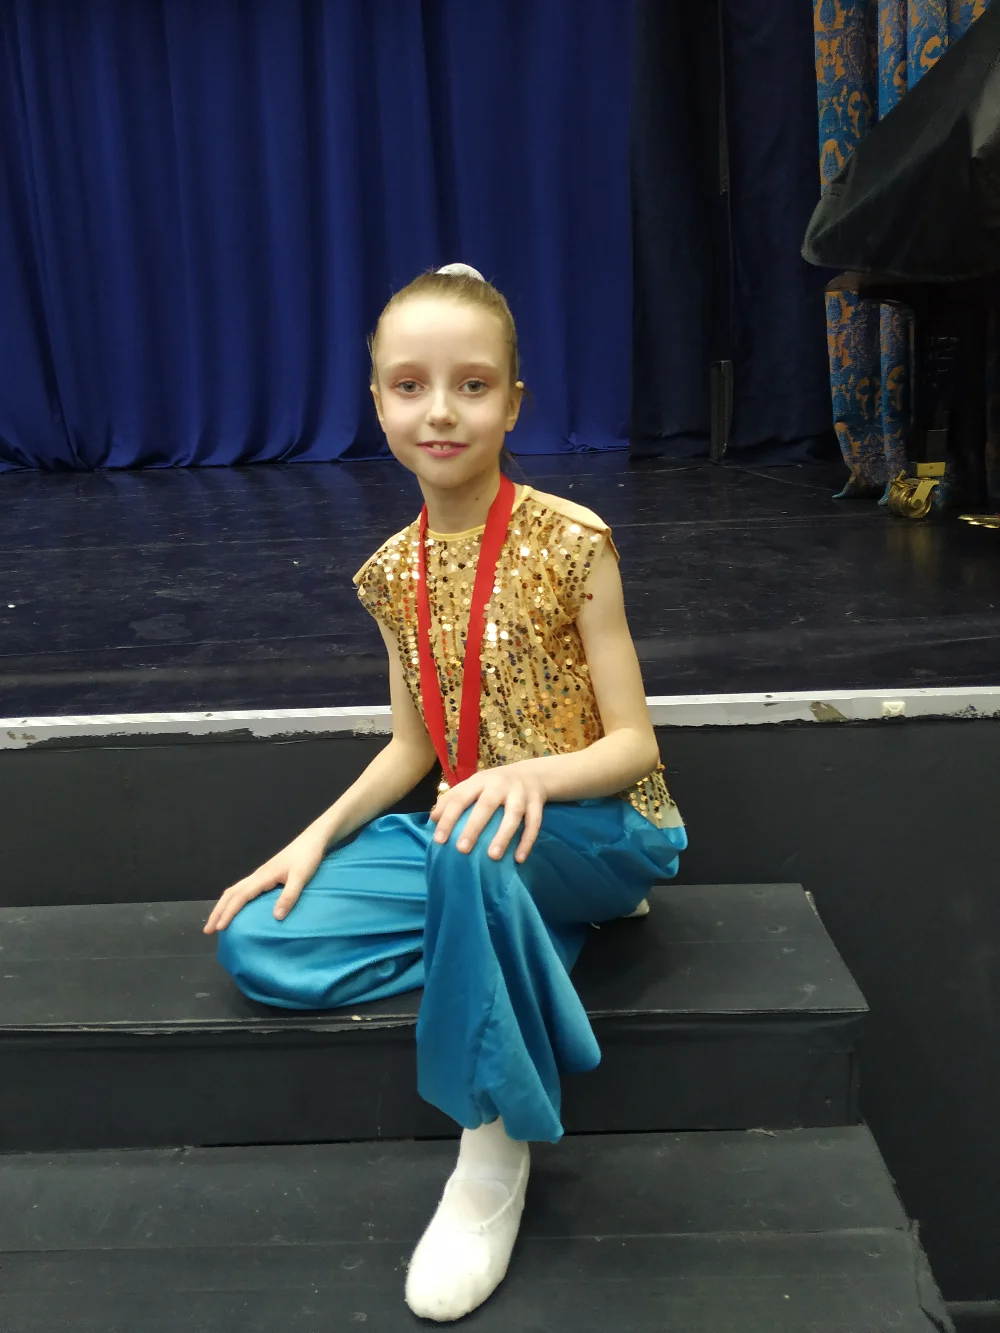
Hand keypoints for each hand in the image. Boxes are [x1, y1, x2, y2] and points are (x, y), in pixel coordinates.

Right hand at [203, 828, 328, 932]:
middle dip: (218, 911)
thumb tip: (275, 917)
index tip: (219, 928)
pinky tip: (237, 908)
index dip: (228, 913)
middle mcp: (257, 876)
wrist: (313, 840)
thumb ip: (289, 896)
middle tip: (207, 930)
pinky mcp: (266, 876)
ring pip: (235, 891)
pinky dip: (234, 900)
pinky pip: (243, 890)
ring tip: (217, 922)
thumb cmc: (308, 857)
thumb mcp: (301, 878)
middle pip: (231, 894)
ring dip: (224, 906)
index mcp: (262, 877)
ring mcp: (261, 875)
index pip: (239, 897)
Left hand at [430, 763, 546, 863]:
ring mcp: (521, 793)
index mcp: (480, 780)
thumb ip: (453, 799)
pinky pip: (534, 824)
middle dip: (474, 827)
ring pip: (513, 814)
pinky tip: (519, 858)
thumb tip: (433, 819)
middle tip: (462, 850)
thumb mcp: (474, 786)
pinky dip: (527, 841)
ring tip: (493, 857)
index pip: (460, 797)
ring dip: (503, 835)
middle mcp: (500, 784)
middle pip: (486, 805)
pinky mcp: (537, 803)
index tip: (439, 839)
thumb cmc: (493, 786)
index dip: (449, 817)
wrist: (532, 774)